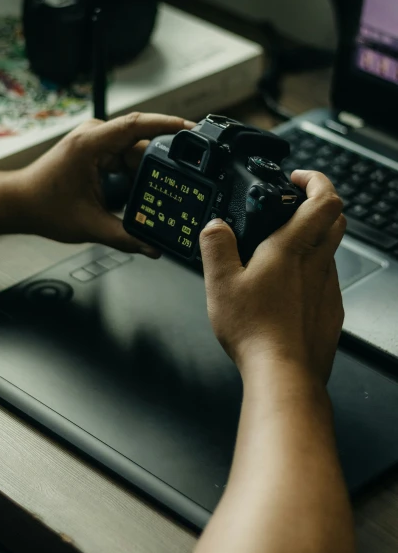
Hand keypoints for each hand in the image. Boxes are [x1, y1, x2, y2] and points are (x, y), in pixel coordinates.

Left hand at [11, 112, 192, 256]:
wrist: (19, 203)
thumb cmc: (42, 206)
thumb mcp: (90, 226)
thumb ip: (126, 238)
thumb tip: (153, 247)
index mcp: (90, 143)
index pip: (136, 124)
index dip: (167, 124)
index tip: (191, 130)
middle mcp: (94, 136)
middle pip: (141, 141)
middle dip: (164, 160)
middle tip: (186, 178)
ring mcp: (96, 142)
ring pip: (136, 151)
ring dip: (150, 169)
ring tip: (166, 190)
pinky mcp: (98, 151)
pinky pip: (127, 156)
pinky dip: (138, 173)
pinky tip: (147, 189)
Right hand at [199, 170, 345, 383]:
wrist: (284, 374)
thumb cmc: (255, 331)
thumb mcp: (219, 283)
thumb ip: (216, 246)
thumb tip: (214, 225)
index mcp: (292, 248)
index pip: (325, 199)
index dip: (316, 180)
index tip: (298, 178)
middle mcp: (317, 264)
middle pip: (336, 220)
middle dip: (319, 203)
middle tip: (295, 204)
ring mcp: (328, 288)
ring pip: (331, 250)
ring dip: (314, 239)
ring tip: (282, 249)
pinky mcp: (330, 310)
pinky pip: (326, 279)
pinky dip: (311, 272)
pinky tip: (287, 288)